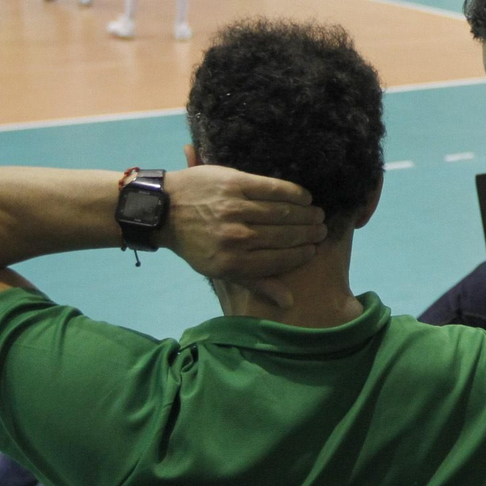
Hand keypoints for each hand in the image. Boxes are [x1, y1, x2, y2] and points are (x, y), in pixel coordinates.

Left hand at [160, 166, 326, 298]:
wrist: (164, 210)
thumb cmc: (194, 243)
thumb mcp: (221, 270)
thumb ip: (256, 282)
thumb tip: (289, 301)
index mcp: (233, 262)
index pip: (279, 259)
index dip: (301, 254)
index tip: (314, 249)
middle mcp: (236, 237)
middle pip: (284, 235)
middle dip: (307, 233)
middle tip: (321, 228)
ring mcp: (235, 208)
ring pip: (281, 212)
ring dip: (304, 213)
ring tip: (316, 213)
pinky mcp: (234, 183)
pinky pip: (272, 188)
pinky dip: (292, 192)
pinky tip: (304, 195)